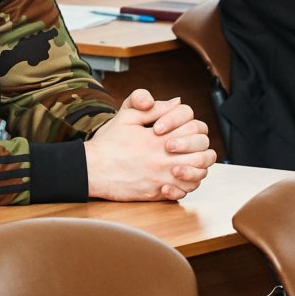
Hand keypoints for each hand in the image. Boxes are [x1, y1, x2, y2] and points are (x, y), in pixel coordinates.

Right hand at [84, 89, 215, 201]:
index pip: (194, 129)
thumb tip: (176, 102)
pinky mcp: (157, 193)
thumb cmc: (108, 143)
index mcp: (158, 138)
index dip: (193, 126)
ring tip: (188, 161)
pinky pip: (185, 191)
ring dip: (198, 167)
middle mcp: (163, 160)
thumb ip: (154, 108)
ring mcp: (162, 178)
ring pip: (198, 175)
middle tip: (190, 145)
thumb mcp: (127, 117)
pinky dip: (187, 184)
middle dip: (200, 147)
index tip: (182, 128)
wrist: (91, 169)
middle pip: (202, 154)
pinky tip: (178, 176)